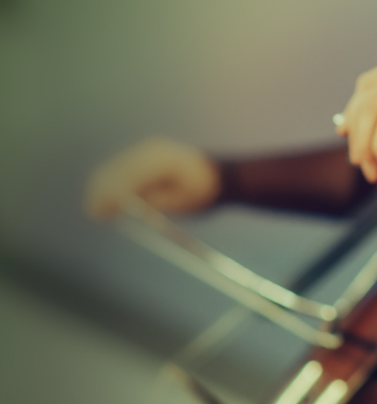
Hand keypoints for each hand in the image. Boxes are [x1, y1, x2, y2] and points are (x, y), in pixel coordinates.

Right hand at [84, 137, 220, 220]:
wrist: (218, 177)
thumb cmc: (204, 192)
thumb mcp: (184, 201)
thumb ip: (158, 202)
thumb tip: (132, 207)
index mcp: (163, 159)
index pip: (130, 175)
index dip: (114, 193)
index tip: (103, 210)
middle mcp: (150, 151)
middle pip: (116, 170)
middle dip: (102, 193)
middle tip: (95, 215)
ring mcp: (144, 152)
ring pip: (113, 170)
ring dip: (102, 191)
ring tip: (97, 213)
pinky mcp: (141, 159)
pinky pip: (119, 172)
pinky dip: (110, 187)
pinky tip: (106, 204)